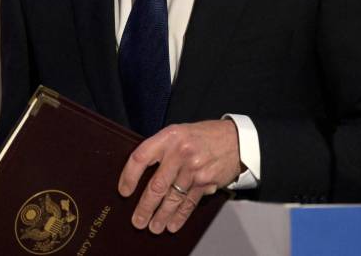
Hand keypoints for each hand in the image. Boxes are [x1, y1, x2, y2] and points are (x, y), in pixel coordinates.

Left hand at [117, 119, 241, 233]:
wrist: (236, 139)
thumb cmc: (203, 136)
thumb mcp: (178, 132)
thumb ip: (161, 149)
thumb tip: (140, 174)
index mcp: (168, 137)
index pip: (140, 157)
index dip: (129, 176)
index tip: (124, 191)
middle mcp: (180, 152)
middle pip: (156, 185)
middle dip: (145, 207)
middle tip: (137, 220)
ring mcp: (194, 168)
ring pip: (172, 198)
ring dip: (161, 215)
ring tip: (153, 227)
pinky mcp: (206, 182)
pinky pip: (189, 202)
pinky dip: (180, 216)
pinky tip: (172, 224)